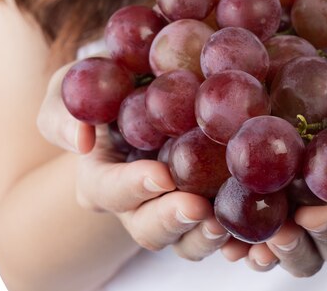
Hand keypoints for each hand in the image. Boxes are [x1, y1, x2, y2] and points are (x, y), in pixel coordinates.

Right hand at [36, 61, 229, 259]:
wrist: (150, 95)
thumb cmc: (108, 88)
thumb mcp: (74, 86)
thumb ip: (64, 110)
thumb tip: (81, 140)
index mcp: (102, 180)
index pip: (108, 192)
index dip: (132, 187)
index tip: (161, 175)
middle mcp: (136, 206)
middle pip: (149, 228)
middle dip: (172, 220)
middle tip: (199, 208)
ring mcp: (174, 211)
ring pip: (186, 240)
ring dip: (206, 238)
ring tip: (226, 224)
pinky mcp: (209, 209)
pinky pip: (223, 233)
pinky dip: (240, 239)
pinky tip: (263, 233)